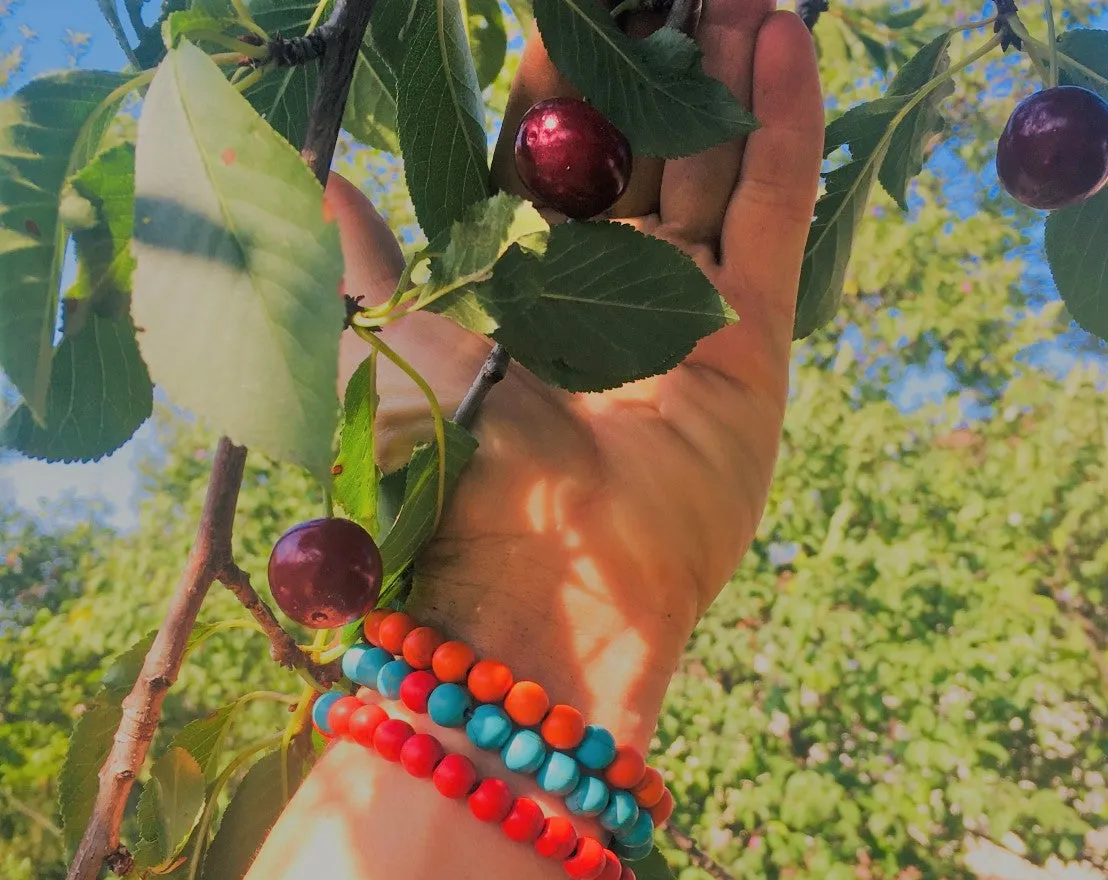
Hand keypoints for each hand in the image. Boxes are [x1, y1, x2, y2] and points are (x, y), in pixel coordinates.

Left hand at [327, 0, 821, 744]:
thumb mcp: (383, 346)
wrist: (545, 584)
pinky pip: (773, 215)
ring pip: (717, 170)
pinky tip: (785, 40)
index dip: (565, 80)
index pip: (552, 162)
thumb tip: (309, 180)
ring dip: (730, 76)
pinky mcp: (754, 344)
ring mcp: (691, 320)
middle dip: (661, 64)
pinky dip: (784, 129)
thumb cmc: (449, 472)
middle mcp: (612, 303)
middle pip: (645, 158)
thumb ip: (356, 260)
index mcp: (526, 295)